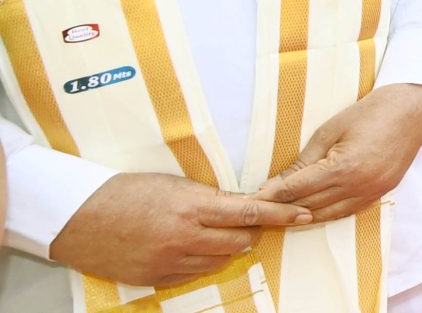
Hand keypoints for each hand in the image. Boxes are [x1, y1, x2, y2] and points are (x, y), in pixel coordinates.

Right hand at [51, 172, 310, 287]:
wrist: (77, 217)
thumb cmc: (124, 192)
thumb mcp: (172, 185)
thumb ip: (208, 198)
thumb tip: (239, 207)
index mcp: (191, 207)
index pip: (248, 213)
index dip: (280, 215)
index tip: (301, 214)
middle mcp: (184, 237)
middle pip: (240, 242)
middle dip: (251, 233)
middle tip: (248, 223)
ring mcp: (169, 261)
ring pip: (220, 260)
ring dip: (227, 248)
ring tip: (215, 234)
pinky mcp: (155, 278)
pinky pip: (193, 274)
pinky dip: (201, 262)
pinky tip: (192, 249)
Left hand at [254, 83, 421, 220]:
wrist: (412, 109)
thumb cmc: (369, 112)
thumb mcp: (330, 130)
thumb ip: (304, 161)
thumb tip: (276, 184)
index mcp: (344, 168)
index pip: (297, 189)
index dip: (272, 195)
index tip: (252, 199)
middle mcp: (359, 186)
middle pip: (309, 205)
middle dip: (281, 208)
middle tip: (259, 210)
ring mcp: (372, 192)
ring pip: (327, 214)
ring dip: (301, 216)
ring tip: (279, 215)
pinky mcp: (381, 193)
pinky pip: (346, 212)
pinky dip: (326, 214)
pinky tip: (309, 213)